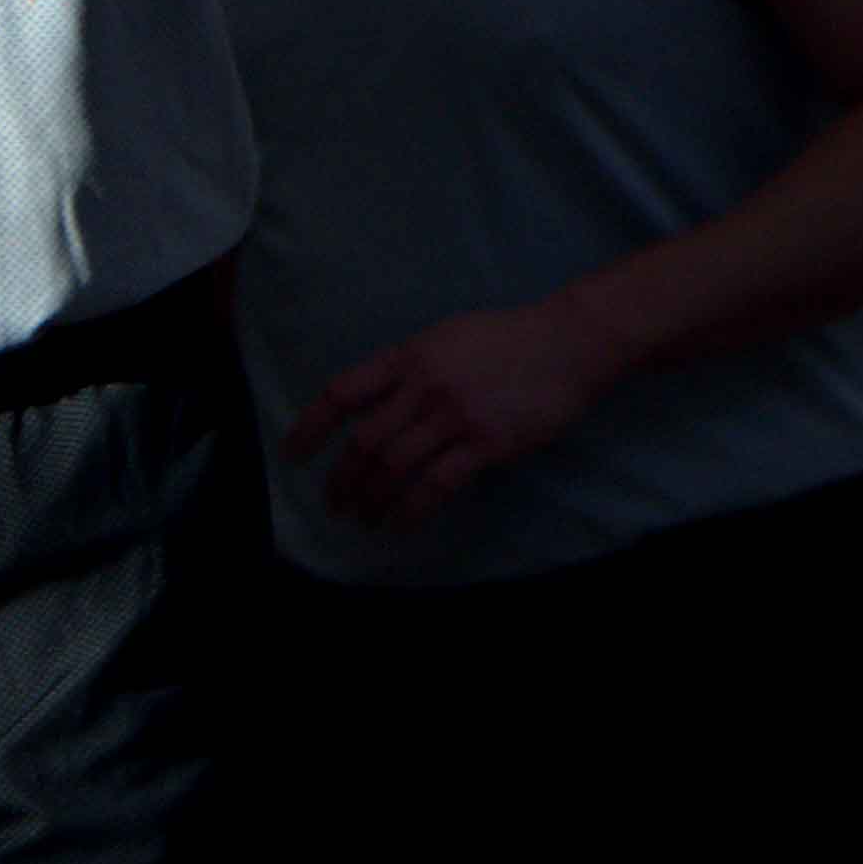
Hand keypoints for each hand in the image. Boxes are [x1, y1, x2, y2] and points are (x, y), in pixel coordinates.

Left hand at [288, 299, 615, 531]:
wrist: (569, 342)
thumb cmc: (507, 339)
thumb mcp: (445, 338)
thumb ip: (408, 370)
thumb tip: (374, 407)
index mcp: (408, 356)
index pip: (342, 393)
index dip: (310, 426)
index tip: (293, 455)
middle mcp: (423, 386)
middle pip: (363, 441)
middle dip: (341, 479)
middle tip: (334, 503)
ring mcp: (454, 415)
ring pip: (394, 468)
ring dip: (371, 500)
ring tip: (363, 519)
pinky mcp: (486, 443)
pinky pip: (435, 485)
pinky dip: (410, 510)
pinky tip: (398, 525)